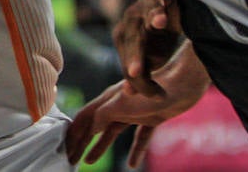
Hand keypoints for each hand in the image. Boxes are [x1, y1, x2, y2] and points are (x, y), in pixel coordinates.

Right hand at [65, 41, 209, 167]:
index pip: (85, 118)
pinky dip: (135, 150)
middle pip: (95, 127)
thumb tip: (90, 128)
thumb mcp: (121, 104)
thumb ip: (103, 115)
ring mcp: (134, 112)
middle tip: (71, 159)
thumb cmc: (150, 91)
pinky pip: (139, 138)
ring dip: (100, 147)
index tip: (65, 148)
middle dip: (82, 142)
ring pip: (112, 133)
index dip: (73, 133)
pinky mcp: (151, 118)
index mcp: (108, 100)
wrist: (182, 83)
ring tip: (88, 162)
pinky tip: (132, 164)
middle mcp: (118, 105)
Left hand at [116, 0, 181, 97]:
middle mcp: (129, 22)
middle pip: (134, 41)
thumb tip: (129, 93)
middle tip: (134, 72)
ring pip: (148, 11)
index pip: (129, 64)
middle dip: (135, 56)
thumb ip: (140, 73)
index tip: (157, 97)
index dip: (141, 81)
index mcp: (124, 40)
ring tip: (160, 21)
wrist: (156, 5)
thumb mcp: (148, 57)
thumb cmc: (153, 38)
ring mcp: (142, 6)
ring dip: (155, 15)